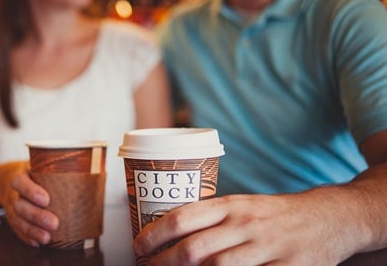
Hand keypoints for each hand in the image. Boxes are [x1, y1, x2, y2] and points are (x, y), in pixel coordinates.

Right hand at [5, 169, 58, 246]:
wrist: (19, 182)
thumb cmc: (39, 175)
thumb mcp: (45, 168)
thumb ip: (60, 173)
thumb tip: (89, 178)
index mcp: (23, 176)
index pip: (20, 182)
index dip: (31, 191)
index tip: (46, 200)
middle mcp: (16, 193)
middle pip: (20, 204)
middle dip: (37, 216)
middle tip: (54, 223)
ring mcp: (14, 207)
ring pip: (18, 219)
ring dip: (33, 230)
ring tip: (47, 237)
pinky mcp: (15, 219)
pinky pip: (18, 230)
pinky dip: (27, 237)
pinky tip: (38, 242)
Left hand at [133, 192, 355, 265]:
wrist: (327, 217)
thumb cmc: (275, 214)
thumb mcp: (243, 206)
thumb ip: (213, 218)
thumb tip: (170, 232)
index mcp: (232, 205)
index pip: (183, 217)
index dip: (154, 234)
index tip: (138, 247)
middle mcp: (245, 225)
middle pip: (194, 249)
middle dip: (162, 263)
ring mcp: (266, 248)